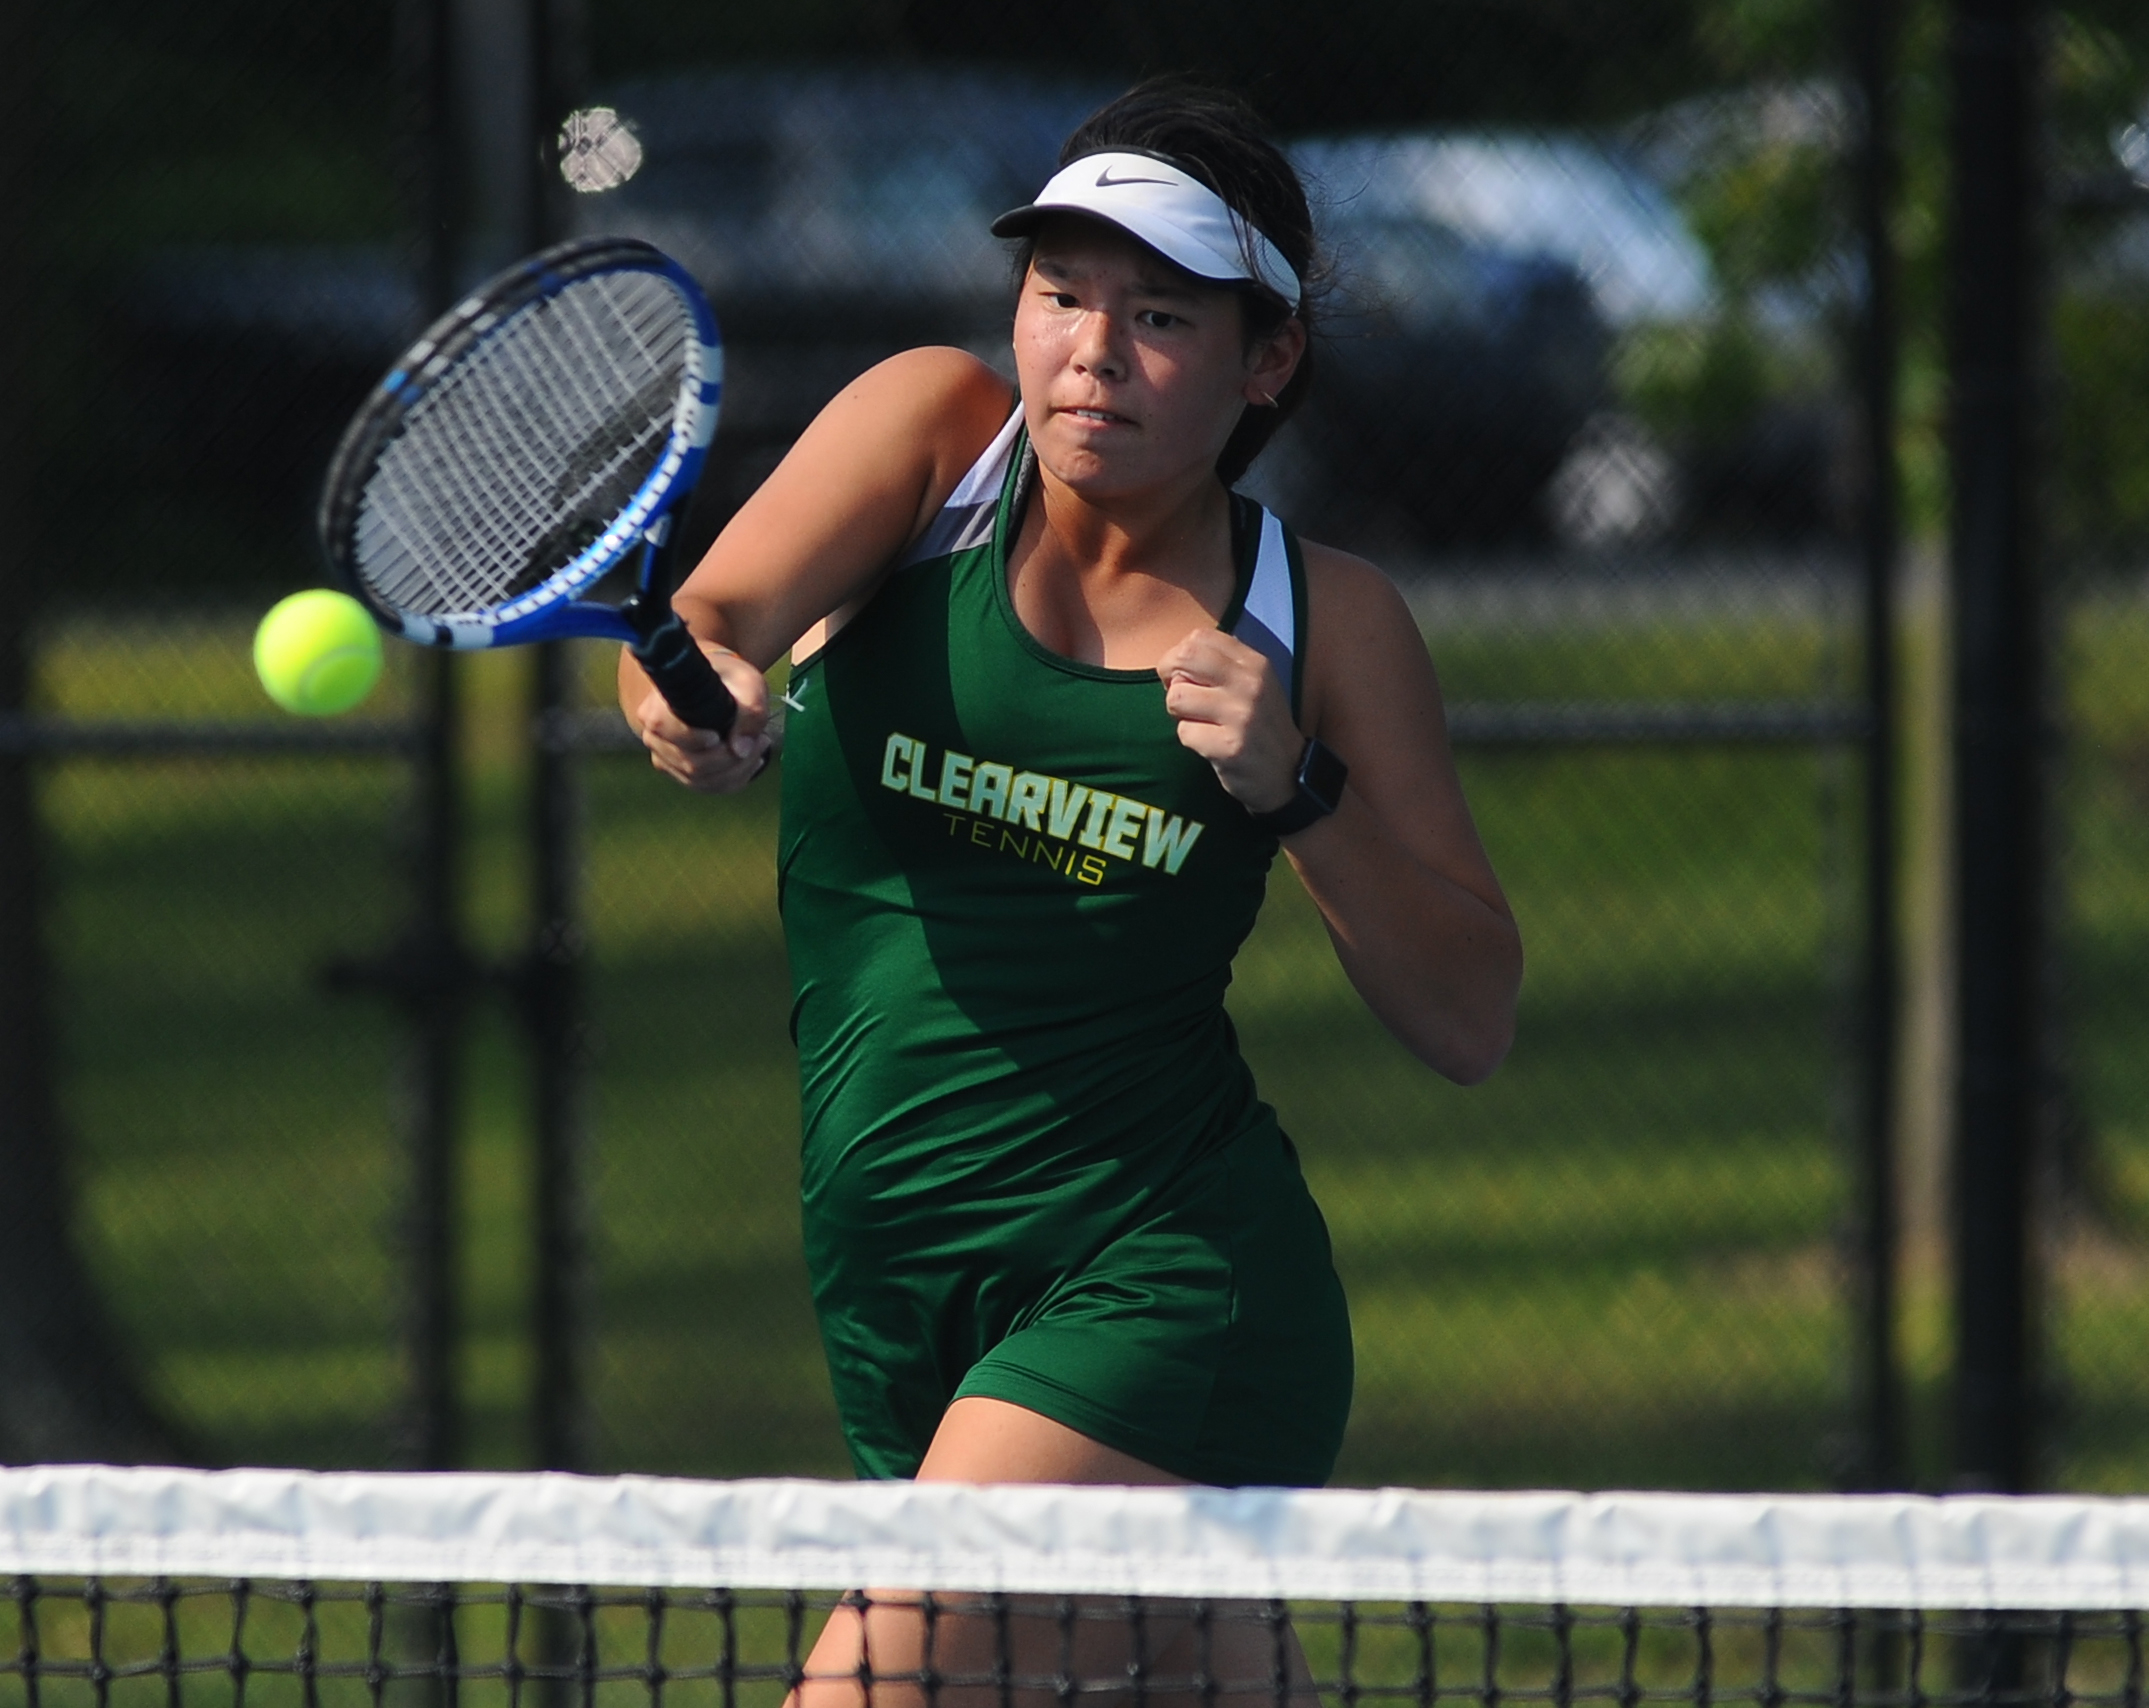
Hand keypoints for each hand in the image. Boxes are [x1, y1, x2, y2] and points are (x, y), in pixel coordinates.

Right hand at [630, 641, 773, 793]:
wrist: (719, 686)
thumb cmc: (729, 680)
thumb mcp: (747, 684)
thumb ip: (749, 711)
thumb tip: (740, 749)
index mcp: (658, 706)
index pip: (665, 728)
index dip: (694, 738)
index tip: (719, 736)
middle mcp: (654, 736)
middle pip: (691, 763)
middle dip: (731, 758)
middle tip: (760, 739)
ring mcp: (665, 758)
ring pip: (701, 781)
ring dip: (738, 769)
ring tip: (759, 744)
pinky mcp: (679, 772)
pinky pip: (708, 787)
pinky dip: (735, 778)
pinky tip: (751, 760)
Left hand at [1156, 628, 1304, 814]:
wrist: (1289, 772)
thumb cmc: (1260, 724)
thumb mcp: (1253, 683)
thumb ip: (1220, 663)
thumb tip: (1177, 654)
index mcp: (1255, 663)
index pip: (1199, 638)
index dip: (1179, 656)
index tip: (1184, 675)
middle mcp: (1251, 683)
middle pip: (1183, 659)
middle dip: (1169, 677)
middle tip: (1180, 697)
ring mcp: (1242, 715)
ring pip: (1177, 698)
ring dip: (1180, 714)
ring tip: (1201, 723)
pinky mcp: (1230, 746)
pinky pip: (1185, 732)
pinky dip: (1191, 740)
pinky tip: (1210, 745)